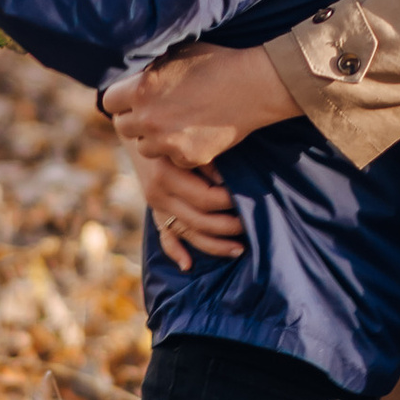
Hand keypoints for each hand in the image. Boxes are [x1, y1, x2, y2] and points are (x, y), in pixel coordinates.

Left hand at [102, 41, 299, 167]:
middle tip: (153, 112)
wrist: (253, 85)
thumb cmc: (215, 62)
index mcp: (140, 89)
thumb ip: (148, 70)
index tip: (132, 98)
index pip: (109, 102)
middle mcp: (148, 119)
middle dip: (135, 120)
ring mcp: (168, 141)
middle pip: (123, 128)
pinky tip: (195, 133)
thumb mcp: (174, 54)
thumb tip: (131, 73)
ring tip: (174, 123)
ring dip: (154, 138)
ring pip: (144, 148)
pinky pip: (172, 159)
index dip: (121, 99)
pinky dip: (180, 150)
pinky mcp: (189, 157)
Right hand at [129, 141, 244, 263]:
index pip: (205, 198)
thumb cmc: (179, 134)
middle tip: (252, 224)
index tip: (249, 197)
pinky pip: (165, 239)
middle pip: (198, 220)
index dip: (229, 200)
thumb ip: (209, 160)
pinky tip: (188, 265)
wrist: (147, 135)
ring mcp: (157, 208)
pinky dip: (176, 253)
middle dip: (229, 226)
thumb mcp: (191, 141)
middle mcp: (158, 196)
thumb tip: (227, 183)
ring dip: (214, 245)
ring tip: (240, 250)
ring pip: (187, 233)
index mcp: (166, 175)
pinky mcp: (157, 215)